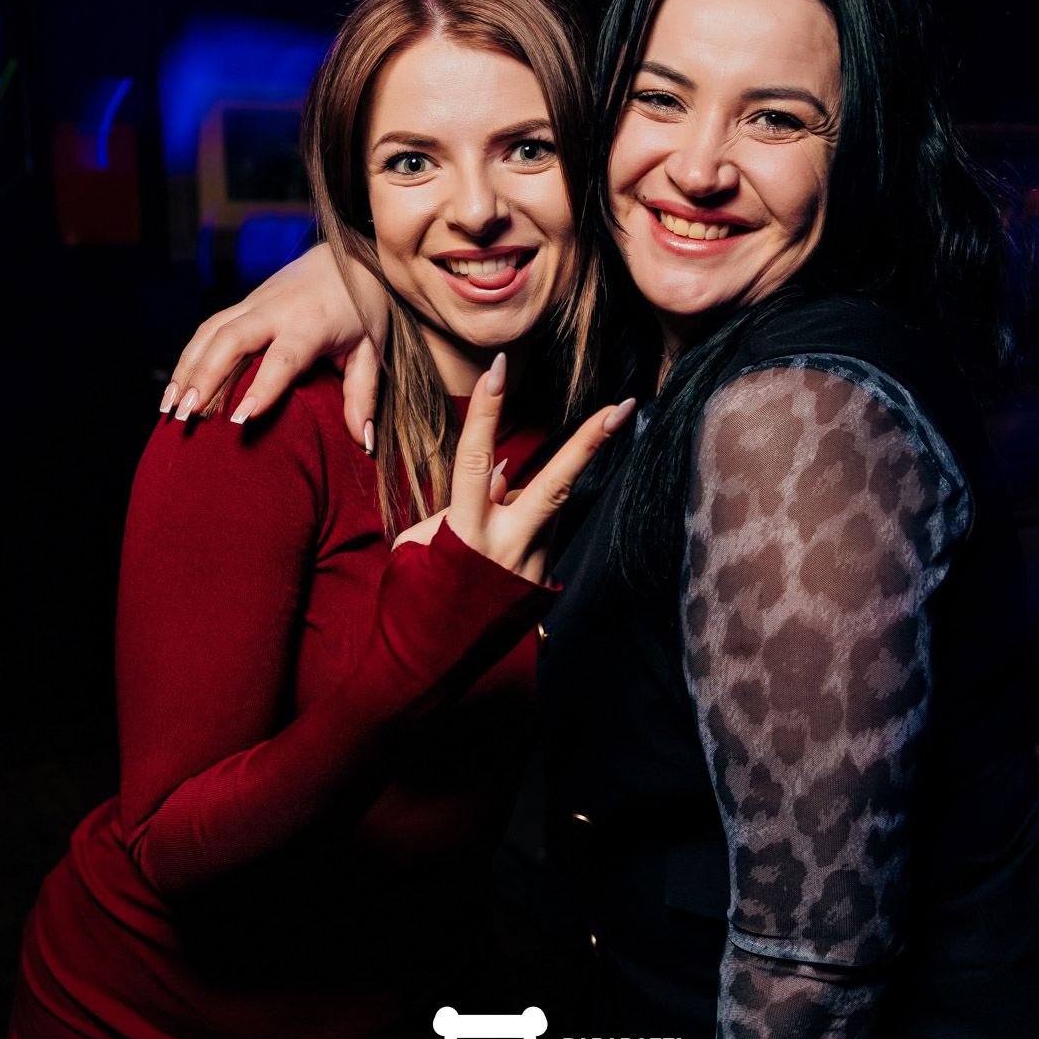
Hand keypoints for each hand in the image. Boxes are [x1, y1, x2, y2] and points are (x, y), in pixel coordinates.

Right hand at [161, 243, 387, 446]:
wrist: (350, 254)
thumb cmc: (362, 308)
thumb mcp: (371, 350)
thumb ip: (362, 395)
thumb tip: (363, 443)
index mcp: (312, 322)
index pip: (284, 356)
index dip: (263, 386)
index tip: (241, 418)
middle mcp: (277, 309)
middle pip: (231, 338)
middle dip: (205, 376)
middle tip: (187, 416)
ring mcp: (255, 302)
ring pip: (211, 332)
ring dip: (187, 369)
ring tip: (169, 409)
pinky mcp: (243, 303)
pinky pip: (207, 328)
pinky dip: (188, 358)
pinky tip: (176, 389)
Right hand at [426, 353, 635, 584]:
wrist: (426, 670)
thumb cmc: (412, 601)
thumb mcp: (421, 545)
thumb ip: (463, 505)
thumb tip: (503, 475)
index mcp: (465, 533)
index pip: (477, 459)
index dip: (485, 411)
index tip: (498, 369)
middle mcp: (507, 547)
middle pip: (557, 482)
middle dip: (591, 441)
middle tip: (625, 405)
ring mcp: (533, 566)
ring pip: (540, 508)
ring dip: (520, 505)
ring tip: (479, 545)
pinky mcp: (544, 583)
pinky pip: (537, 535)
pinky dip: (519, 529)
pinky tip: (495, 556)